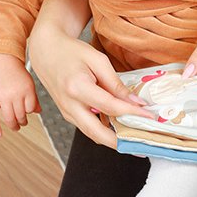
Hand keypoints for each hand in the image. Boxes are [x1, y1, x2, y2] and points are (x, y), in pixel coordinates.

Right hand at [0, 53, 40, 137]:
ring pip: (9, 118)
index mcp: (27, 90)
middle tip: (22, 123)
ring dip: (14, 125)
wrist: (2, 60)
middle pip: (20, 115)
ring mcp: (2, 97)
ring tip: (16, 126)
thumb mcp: (29, 83)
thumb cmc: (17, 72)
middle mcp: (15, 94)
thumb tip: (39, 112)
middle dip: (22, 121)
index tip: (28, 111)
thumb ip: (33, 97)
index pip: (31, 109)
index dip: (30, 111)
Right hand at [28, 22, 154, 148]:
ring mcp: (67, 113)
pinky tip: (120, 127)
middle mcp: (69, 105)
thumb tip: (134, 102)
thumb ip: (115, 83)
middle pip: (97, 133)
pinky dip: (105, 131)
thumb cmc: (72, 52)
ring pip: (93, 134)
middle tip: (142, 143)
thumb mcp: (98, 60)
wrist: (47, 53)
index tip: (149, 116)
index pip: (110, 107)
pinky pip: (88, 128)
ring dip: (114, 140)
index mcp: (77, 88)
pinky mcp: (68, 115)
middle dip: (121, 142)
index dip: (132, 113)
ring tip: (135, 137)